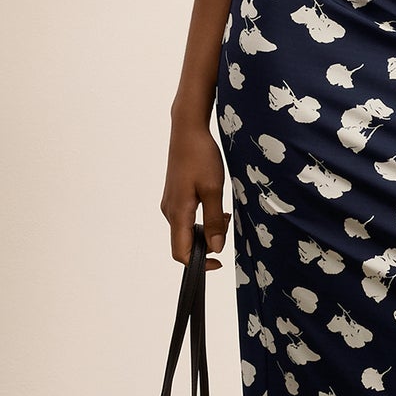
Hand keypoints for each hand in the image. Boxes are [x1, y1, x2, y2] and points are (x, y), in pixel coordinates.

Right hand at [162, 118, 229, 268]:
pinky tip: (214, 203)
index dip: (199, 264)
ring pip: (186, 230)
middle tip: (226, 224)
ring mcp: (170, 203)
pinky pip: (186, 218)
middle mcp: (169, 211)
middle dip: (207, 242)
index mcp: (178, 213)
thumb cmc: (200, 156)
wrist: (187, 131)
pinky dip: (201, 219)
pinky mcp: (174, 196)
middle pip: (184, 243)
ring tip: (223, 213)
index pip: (180, 253)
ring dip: (205, 229)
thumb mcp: (213, 189)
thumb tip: (216, 248)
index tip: (218, 261)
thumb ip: (214, 221)